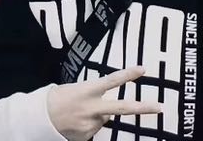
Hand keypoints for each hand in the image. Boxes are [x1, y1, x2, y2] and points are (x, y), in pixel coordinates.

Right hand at [47, 66, 162, 140]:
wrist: (41, 119)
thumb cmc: (60, 98)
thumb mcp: (77, 89)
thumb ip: (95, 97)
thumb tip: (110, 111)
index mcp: (88, 90)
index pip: (112, 80)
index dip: (128, 74)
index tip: (143, 69)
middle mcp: (92, 108)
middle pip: (122, 108)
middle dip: (143, 108)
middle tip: (161, 107)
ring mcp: (91, 125)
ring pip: (104, 119)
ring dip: (96, 115)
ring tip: (78, 113)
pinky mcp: (87, 138)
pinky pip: (95, 129)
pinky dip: (89, 125)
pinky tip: (76, 123)